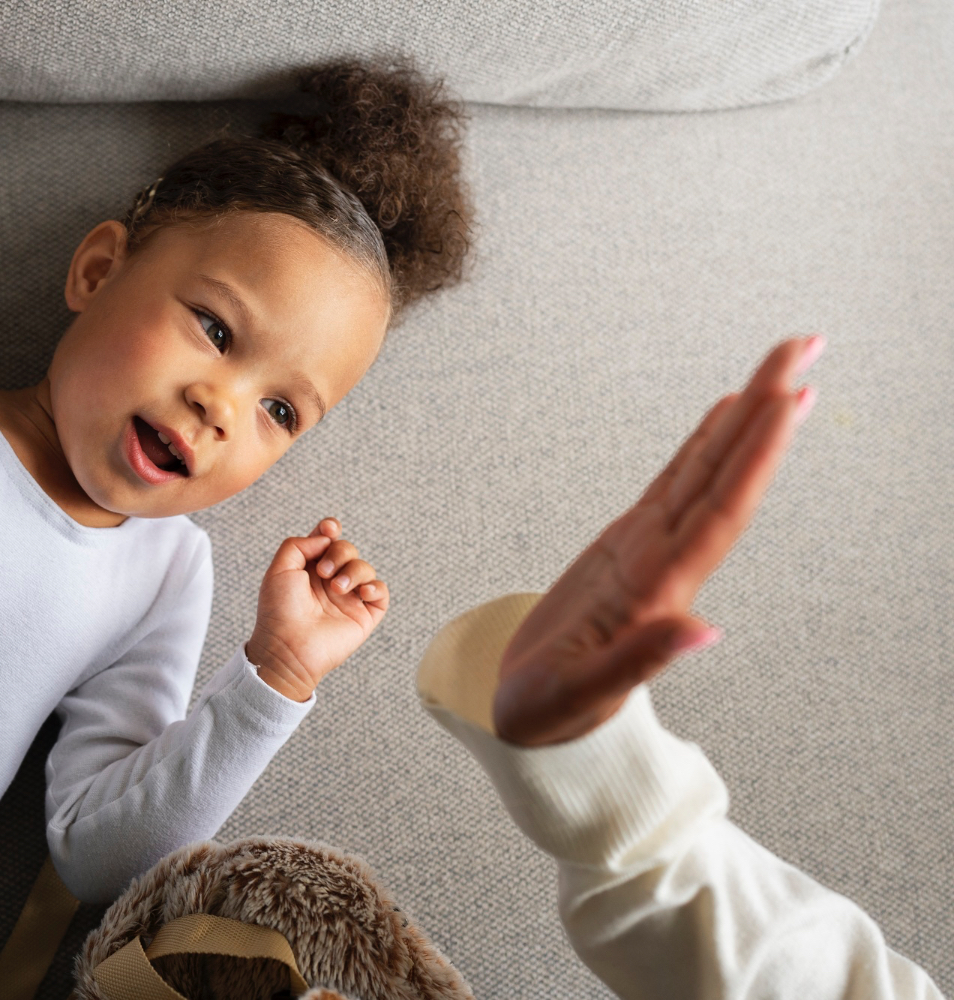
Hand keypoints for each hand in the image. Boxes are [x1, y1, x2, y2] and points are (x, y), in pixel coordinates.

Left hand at [246, 518, 390, 701]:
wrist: (288, 647)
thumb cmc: (279, 611)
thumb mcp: (279, 569)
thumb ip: (298, 544)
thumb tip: (324, 538)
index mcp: (309, 569)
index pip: (327, 540)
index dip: (331, 528)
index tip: (329, 529)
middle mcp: (329, 581)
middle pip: (347, 549)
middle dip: (339, 552)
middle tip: (323, 571)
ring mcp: (347, 598)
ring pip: (365, 568)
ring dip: (353, 571)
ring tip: (336, 588)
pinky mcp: (363, 615)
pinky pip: (381, 592)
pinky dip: (375, 586)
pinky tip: (361, 592)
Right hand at [494, 335, 823, 745]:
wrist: (530, 726)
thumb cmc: (548, 716)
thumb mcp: (582, 694)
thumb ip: (641, 661)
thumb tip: (706, 630)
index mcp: (658, 592)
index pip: (719, 511)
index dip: (754, 454)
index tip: (788, 398)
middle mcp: (665, 564)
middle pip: (725, 475)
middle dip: (765, 410)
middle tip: (802, 344)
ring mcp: (649, 555)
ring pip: (704, 473)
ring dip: (744, 419)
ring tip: (780, 365)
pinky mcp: (626, 552)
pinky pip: (672, 487)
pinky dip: (701, 447)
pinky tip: (725, 414)